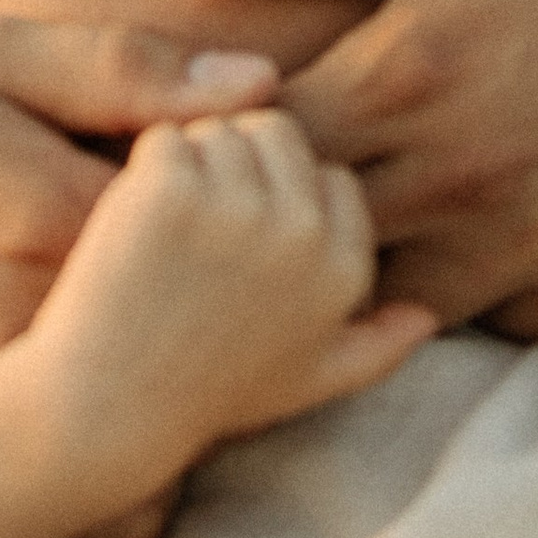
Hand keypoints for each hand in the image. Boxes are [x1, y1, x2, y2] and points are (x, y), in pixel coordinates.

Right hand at [0, 0, 298, 425]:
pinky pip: (65, 461)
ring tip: (156, 305)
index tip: (247, 172)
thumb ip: (124, 66)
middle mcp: (20, 331)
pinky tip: (101, 364)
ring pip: (135, 408)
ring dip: (167, 364)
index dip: (247, 205)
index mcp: (47, 221)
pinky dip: (101, 417)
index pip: (212, 232)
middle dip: (219, 296)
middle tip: (213, 250)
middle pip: (185, 333)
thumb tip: (260, 85)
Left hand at [22, 108, 434, 484]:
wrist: (109, 409)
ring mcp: (240, 207)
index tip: (238, 256)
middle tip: (195, 243)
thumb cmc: (205, 393)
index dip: (277, 201)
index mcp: (346, 267)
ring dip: (185, 169)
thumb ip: (378, 346)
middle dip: (233, 167)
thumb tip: (428, 319)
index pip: (328, 175)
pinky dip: (141, 171)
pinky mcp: (173, 189)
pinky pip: (164, 137)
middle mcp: (306, 233)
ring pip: (217, 128)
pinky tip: (133, 233)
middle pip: (276, 133)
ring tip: (166, 246)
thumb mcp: (309, 380)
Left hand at [161, 0, 537, 335]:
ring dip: (372, 263)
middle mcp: (469, 179)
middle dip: (279, 220)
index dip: (215, 147)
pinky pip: (504, 320)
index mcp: (411, 74)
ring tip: (357, 224)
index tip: (195, 137)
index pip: (256, 149)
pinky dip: (474, 288)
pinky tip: (472, 237)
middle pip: (313, 238)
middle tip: (258, 201)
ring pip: (400, 297)